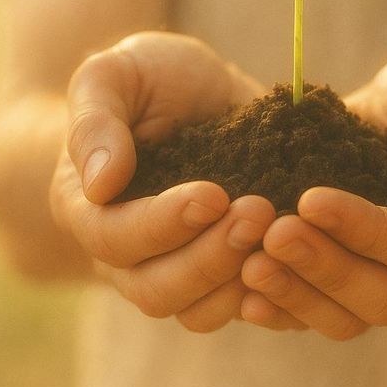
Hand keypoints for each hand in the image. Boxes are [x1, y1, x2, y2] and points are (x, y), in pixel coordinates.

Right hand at [49, 31, 287, 331]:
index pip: (114, 238)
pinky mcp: (222, 274)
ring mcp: (174, 270)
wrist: (198, 92)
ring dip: (238, 280)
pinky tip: (298, 258)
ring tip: (279, 232)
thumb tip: (102, 184)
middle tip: (258, 212)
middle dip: (209, 258)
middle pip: (155, 290)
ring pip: (197, 311)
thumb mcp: (115, 75)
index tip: (213, 194)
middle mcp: (125, 254)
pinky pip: (239, 309)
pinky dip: (268, 294)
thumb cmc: (148, 79)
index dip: (162, 224)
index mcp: (88, 207)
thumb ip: (96, 121)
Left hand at [240, 43, 386, 338]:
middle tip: (270, 233)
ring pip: (351, 317)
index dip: (366, 231)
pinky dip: (285, 310)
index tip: (310, 199)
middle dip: (324, 267)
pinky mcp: (357, 282)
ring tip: (247, 265)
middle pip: (384, 296)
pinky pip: (322, 315)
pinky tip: (244, 296)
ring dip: (298, 295)